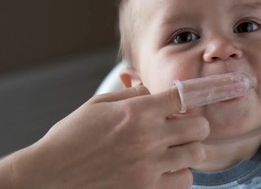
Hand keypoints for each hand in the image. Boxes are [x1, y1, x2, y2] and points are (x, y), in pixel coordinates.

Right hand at [3, 85, 209, 188]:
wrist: (50, 176)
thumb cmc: (71, 137)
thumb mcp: (98, 104)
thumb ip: (131, 95)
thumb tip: (153, 91)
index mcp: (136, 112)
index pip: (182, 97)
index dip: (185, 97)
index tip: (181, 103)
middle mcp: (148, 138)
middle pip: (200, 127)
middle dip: (194, 124)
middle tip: (181, 127)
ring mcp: (150, 166)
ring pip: (197, 155)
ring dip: (189, 150)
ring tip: (174, 149)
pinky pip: (185, 181)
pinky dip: (180, 174)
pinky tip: (165, 169)